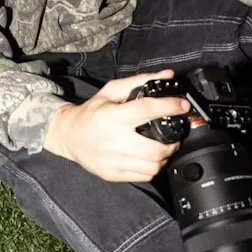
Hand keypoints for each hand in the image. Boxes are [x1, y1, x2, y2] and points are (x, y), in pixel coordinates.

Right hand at [43, 69, 190, 181]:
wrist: (69, 136)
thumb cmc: (92, 112)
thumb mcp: (111, 91)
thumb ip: (140, 81)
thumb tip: (167, 75)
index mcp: (113, 116)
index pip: (147, 110)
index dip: (170, 107)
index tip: (182, 105)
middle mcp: (113, 140)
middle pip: (155, 148)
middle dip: (173, 143)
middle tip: (175, 136)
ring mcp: (113, 161)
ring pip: (152, 166)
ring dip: (165, 157)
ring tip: (164, 148)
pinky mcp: (113, 174)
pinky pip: (144, 176)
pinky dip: (153, 168)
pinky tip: (151, 158)